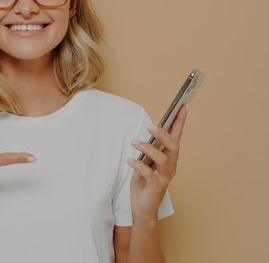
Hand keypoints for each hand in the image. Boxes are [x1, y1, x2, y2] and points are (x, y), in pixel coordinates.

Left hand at [126, 104, 188, 221]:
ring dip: (147, 149)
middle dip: (164, 135)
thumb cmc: (144, 181)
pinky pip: (149, 174)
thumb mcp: (147, 161)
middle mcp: (171, 165)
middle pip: (173, 146)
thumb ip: (150, 148)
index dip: (180, 121)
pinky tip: (130, 160)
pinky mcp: (156, 187)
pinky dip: (139, 166)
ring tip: (134, 143)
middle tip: (150, 127)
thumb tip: (150, 130)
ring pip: (162, 159)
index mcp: (169, 157)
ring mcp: (165, 177)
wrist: (142, 207)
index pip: (177, 136)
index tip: (184, 105)